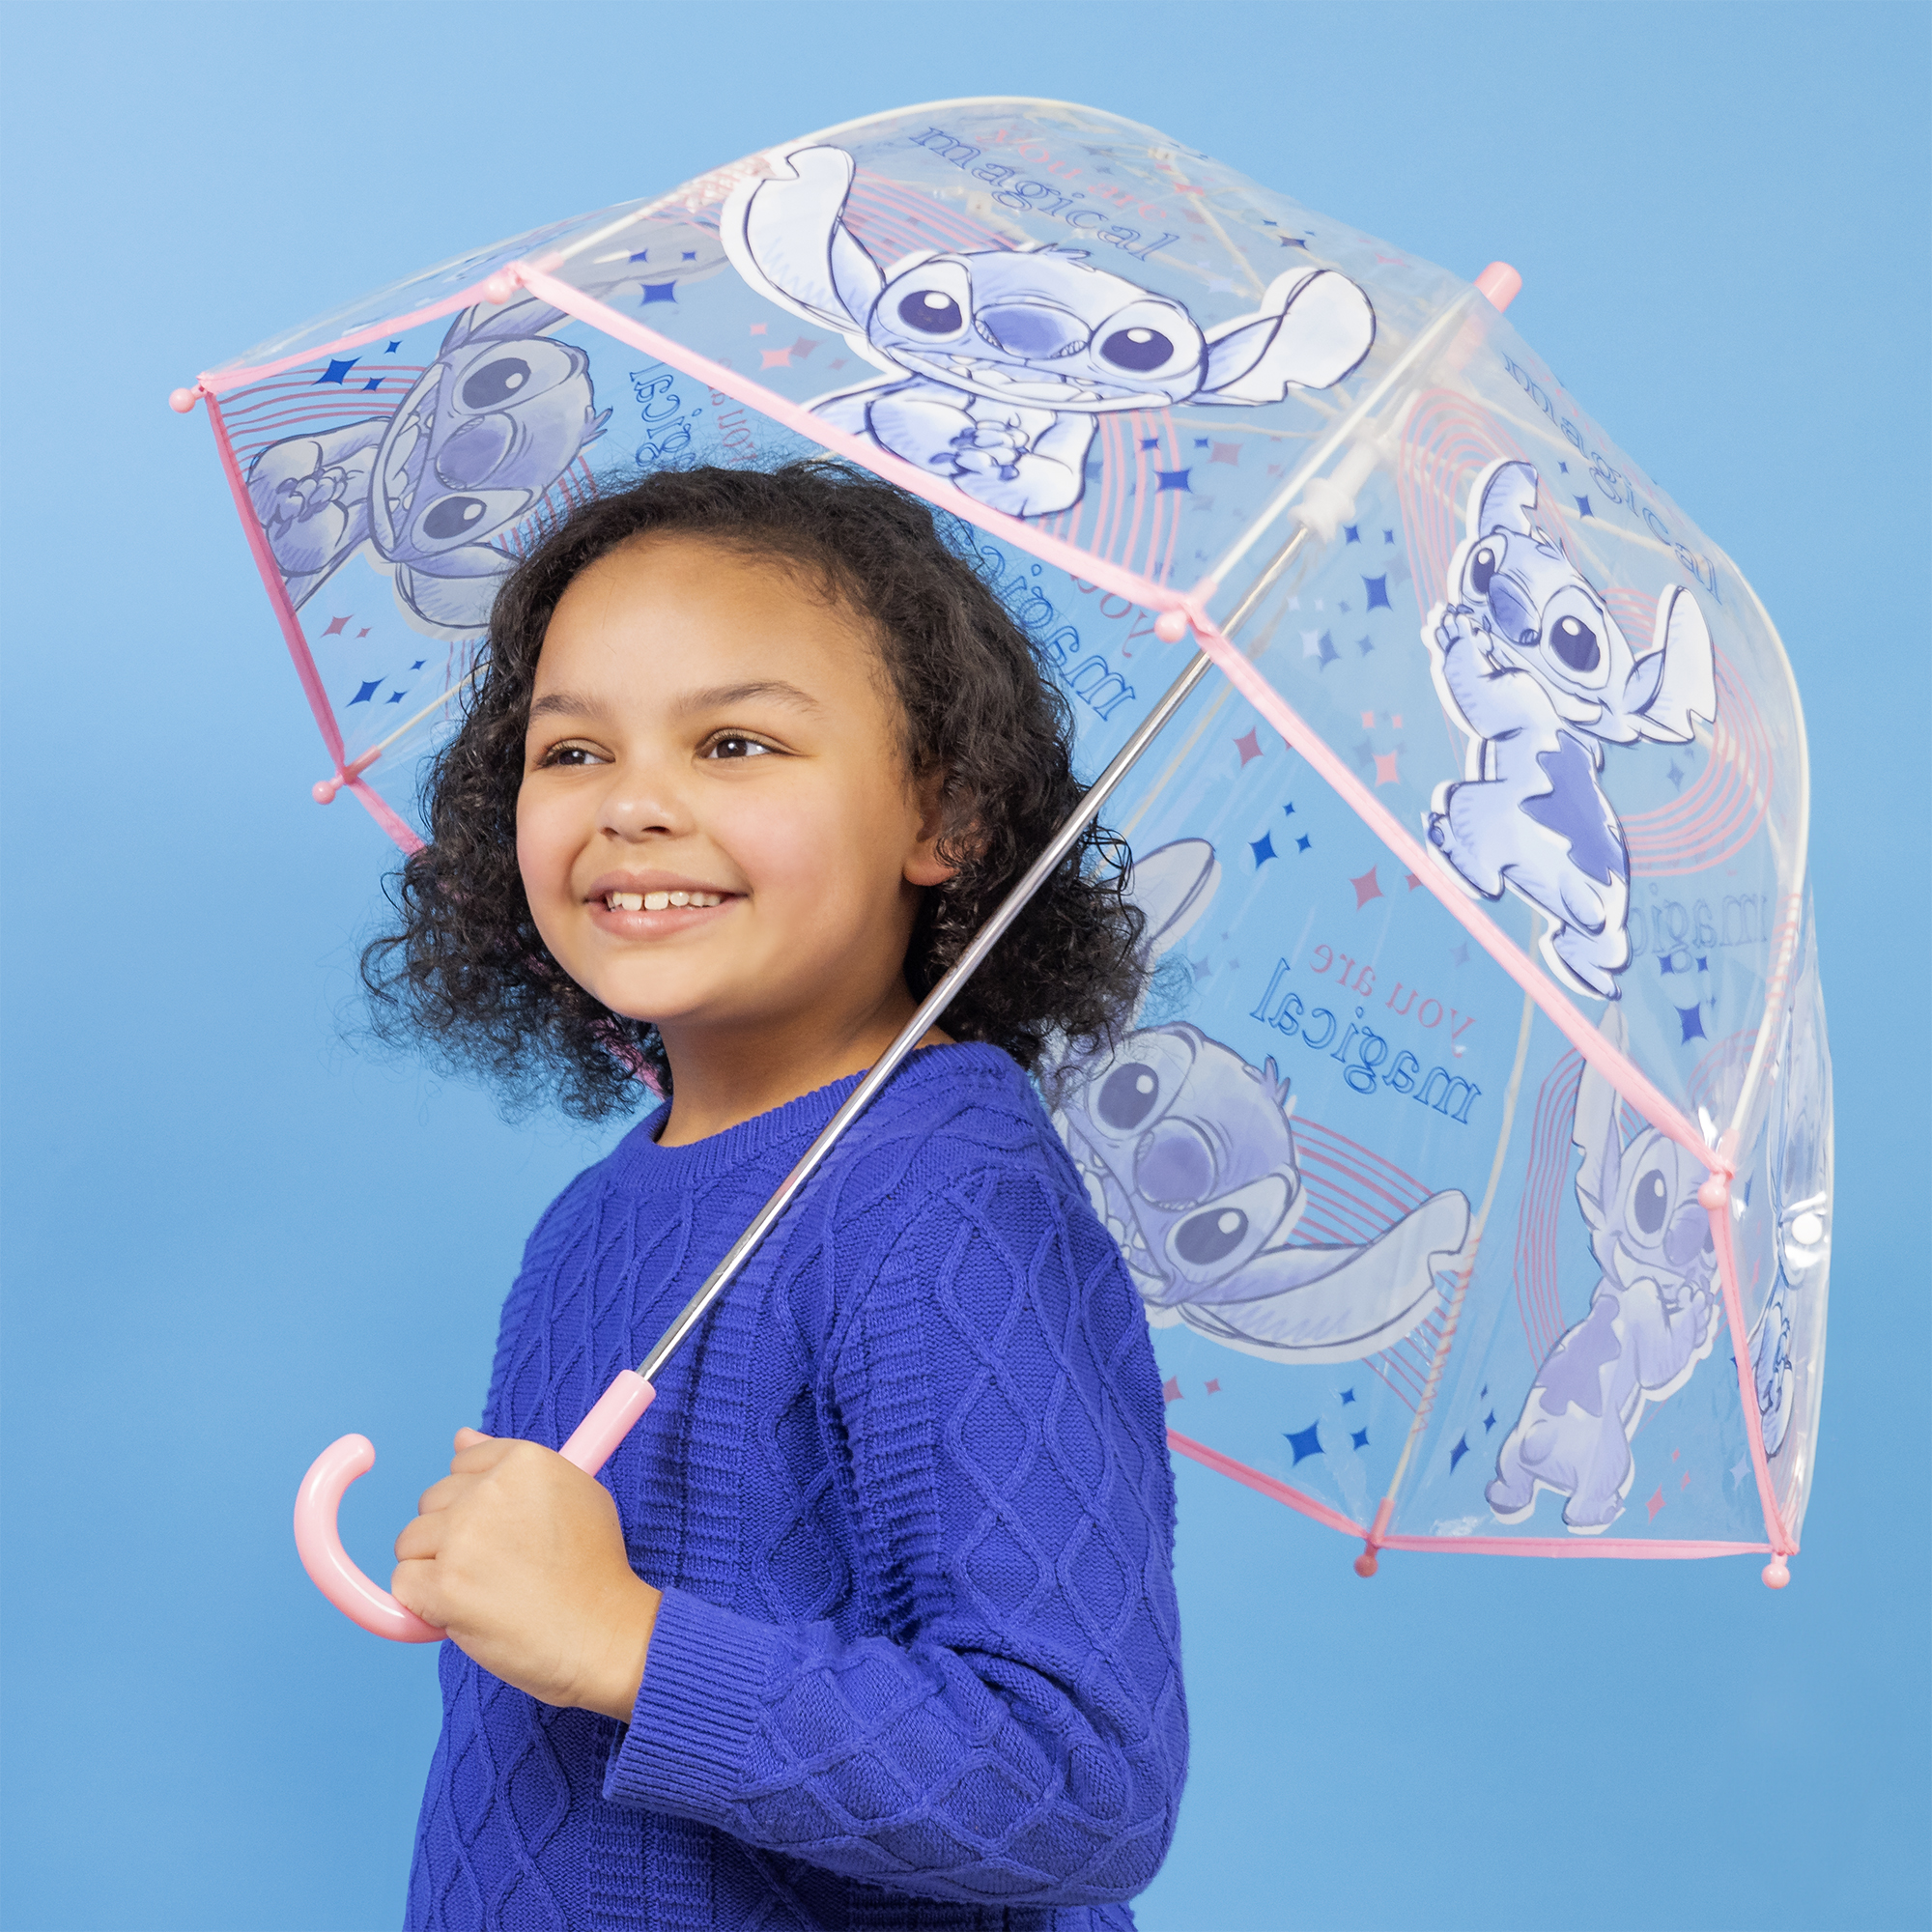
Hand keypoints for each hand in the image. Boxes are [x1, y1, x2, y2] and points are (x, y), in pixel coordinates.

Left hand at [392, 1429, 659, 1720]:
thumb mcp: (577, 1493)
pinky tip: (463, 1612)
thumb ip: (514, 1466)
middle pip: (432, 1501)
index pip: (463, 1463)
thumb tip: (460, 1438)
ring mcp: (464, 1536)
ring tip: (483, 1591)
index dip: (476, 1501)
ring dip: (435, 1569)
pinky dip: (423, 1604)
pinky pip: (403, 1584)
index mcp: (526, 1460)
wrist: (604, 1635)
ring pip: (411, 1542)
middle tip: (496, 1567)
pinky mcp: (444, 1585)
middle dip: (451, 1535)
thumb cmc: (594, 1570)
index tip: (497, 1529)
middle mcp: (490, 1490)